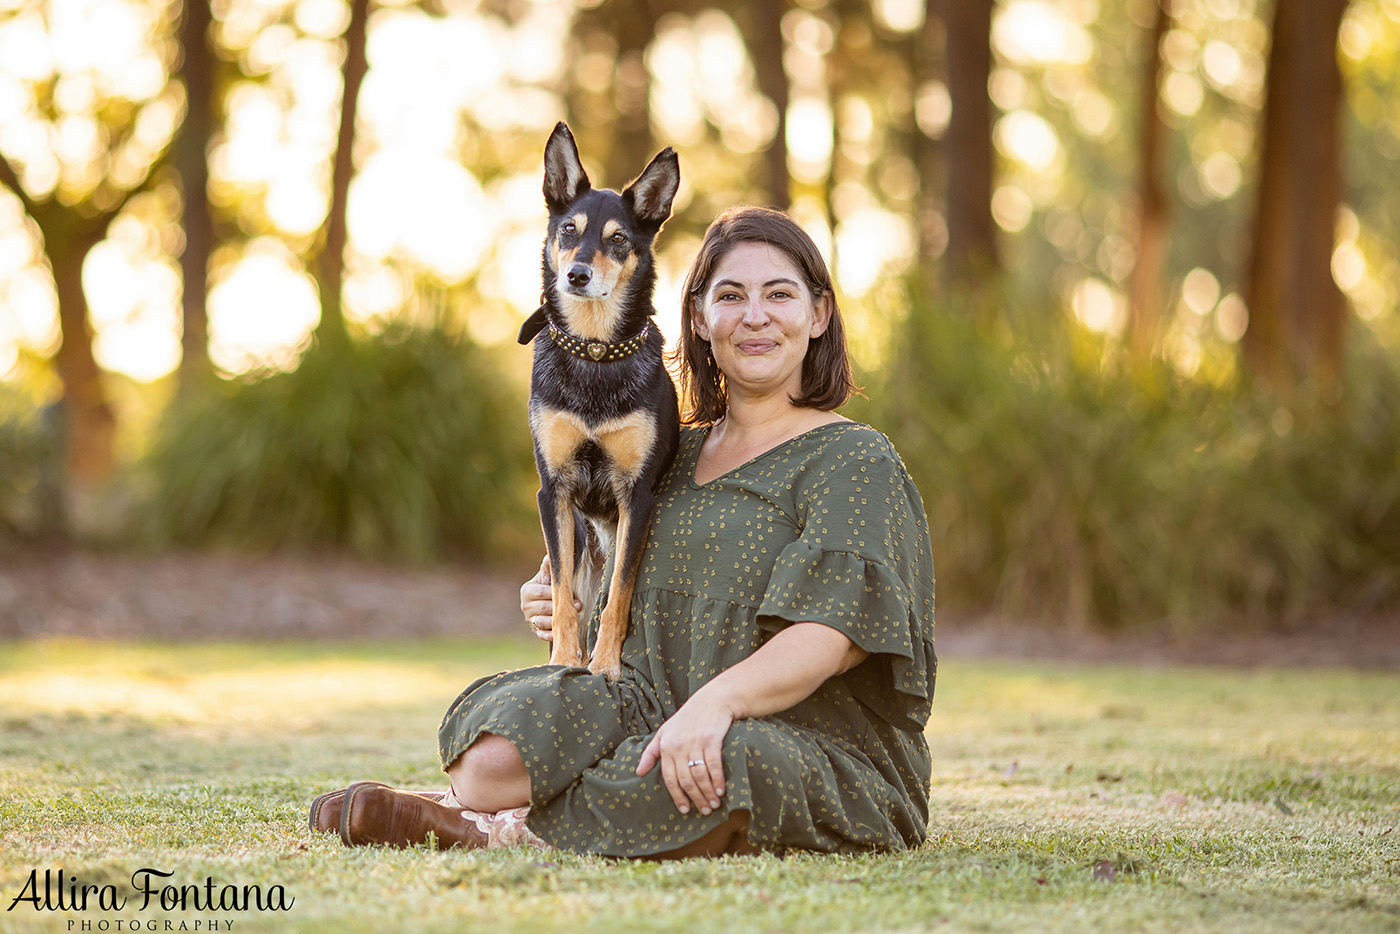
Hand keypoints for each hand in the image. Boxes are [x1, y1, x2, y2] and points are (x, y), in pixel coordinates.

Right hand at [520, 556, 582, 643]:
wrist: (547, 600)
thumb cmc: (549, 585)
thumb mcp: (548, 575)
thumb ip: (549, 566)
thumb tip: (550, 555)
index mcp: (527, 591)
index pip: (541, 593)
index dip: (556, 594)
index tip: (572, 594)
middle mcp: (525, 606)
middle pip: (543, 608)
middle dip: (560, 607)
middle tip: (578, 606)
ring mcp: (530, 620)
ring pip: (543, 622)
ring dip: (558, 621)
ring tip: (573, 618)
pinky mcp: (536, 631)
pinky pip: (543, 635)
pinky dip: (553, 635)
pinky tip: (562, 632)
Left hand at [636, 687, 735, 815]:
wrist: (712, 700)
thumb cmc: (687, 718)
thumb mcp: (664, 732)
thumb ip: (651, 752)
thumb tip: (638, 772)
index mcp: (666, 746)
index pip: (669, 778)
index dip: (677, 796)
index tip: (685, 810)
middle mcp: (679, 746)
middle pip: (685, 780)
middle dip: (695, 798)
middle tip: (705, 811)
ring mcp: (695, 743)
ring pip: (699, 775)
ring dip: (708, 793)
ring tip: (714, 804)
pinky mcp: (712, 740)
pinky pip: (713, 765)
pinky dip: (717, 780)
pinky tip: (721, 790)